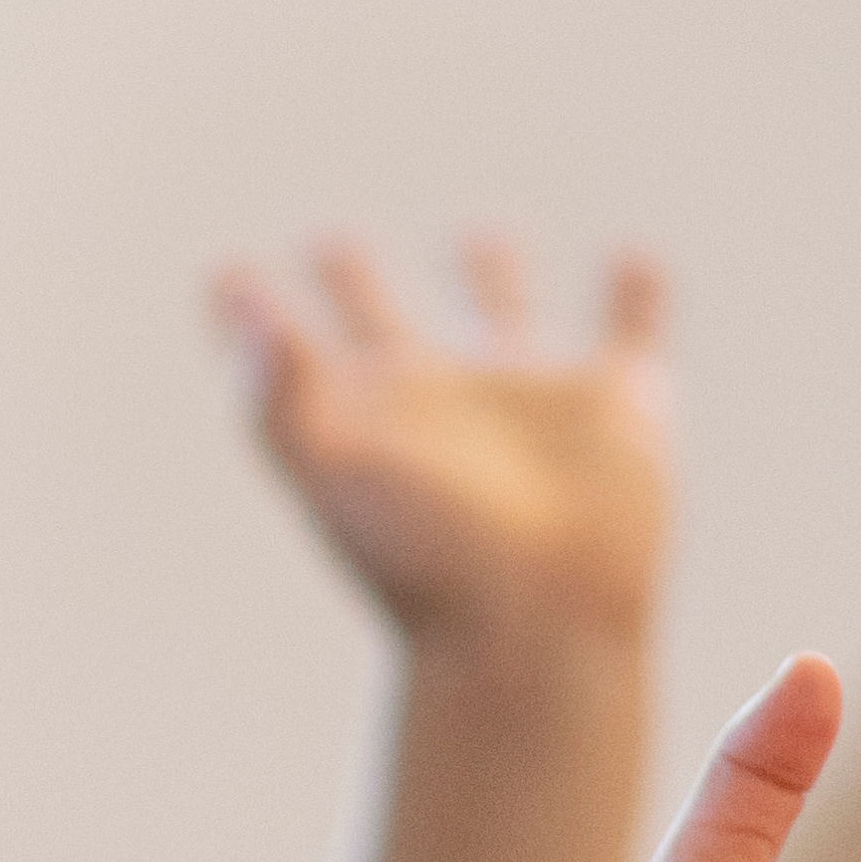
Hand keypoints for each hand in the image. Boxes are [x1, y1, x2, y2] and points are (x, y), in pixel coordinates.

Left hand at [216, 240, 670, 650]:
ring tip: (478, 236)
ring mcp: (528, 399)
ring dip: (494, 277)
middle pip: (385, 324)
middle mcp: (437, 401)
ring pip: (506, 315)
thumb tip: (233, 296)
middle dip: (356, 283)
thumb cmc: (424, 556)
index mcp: (359, 415)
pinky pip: (632, 330)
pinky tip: (634, 261)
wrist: (538, 625)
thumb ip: (275, 389)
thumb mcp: (332, 468)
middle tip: (327, 241)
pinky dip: (637, 295)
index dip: (253, 314)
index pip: (290, 353)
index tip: (223, 276)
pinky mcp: (619, 405)